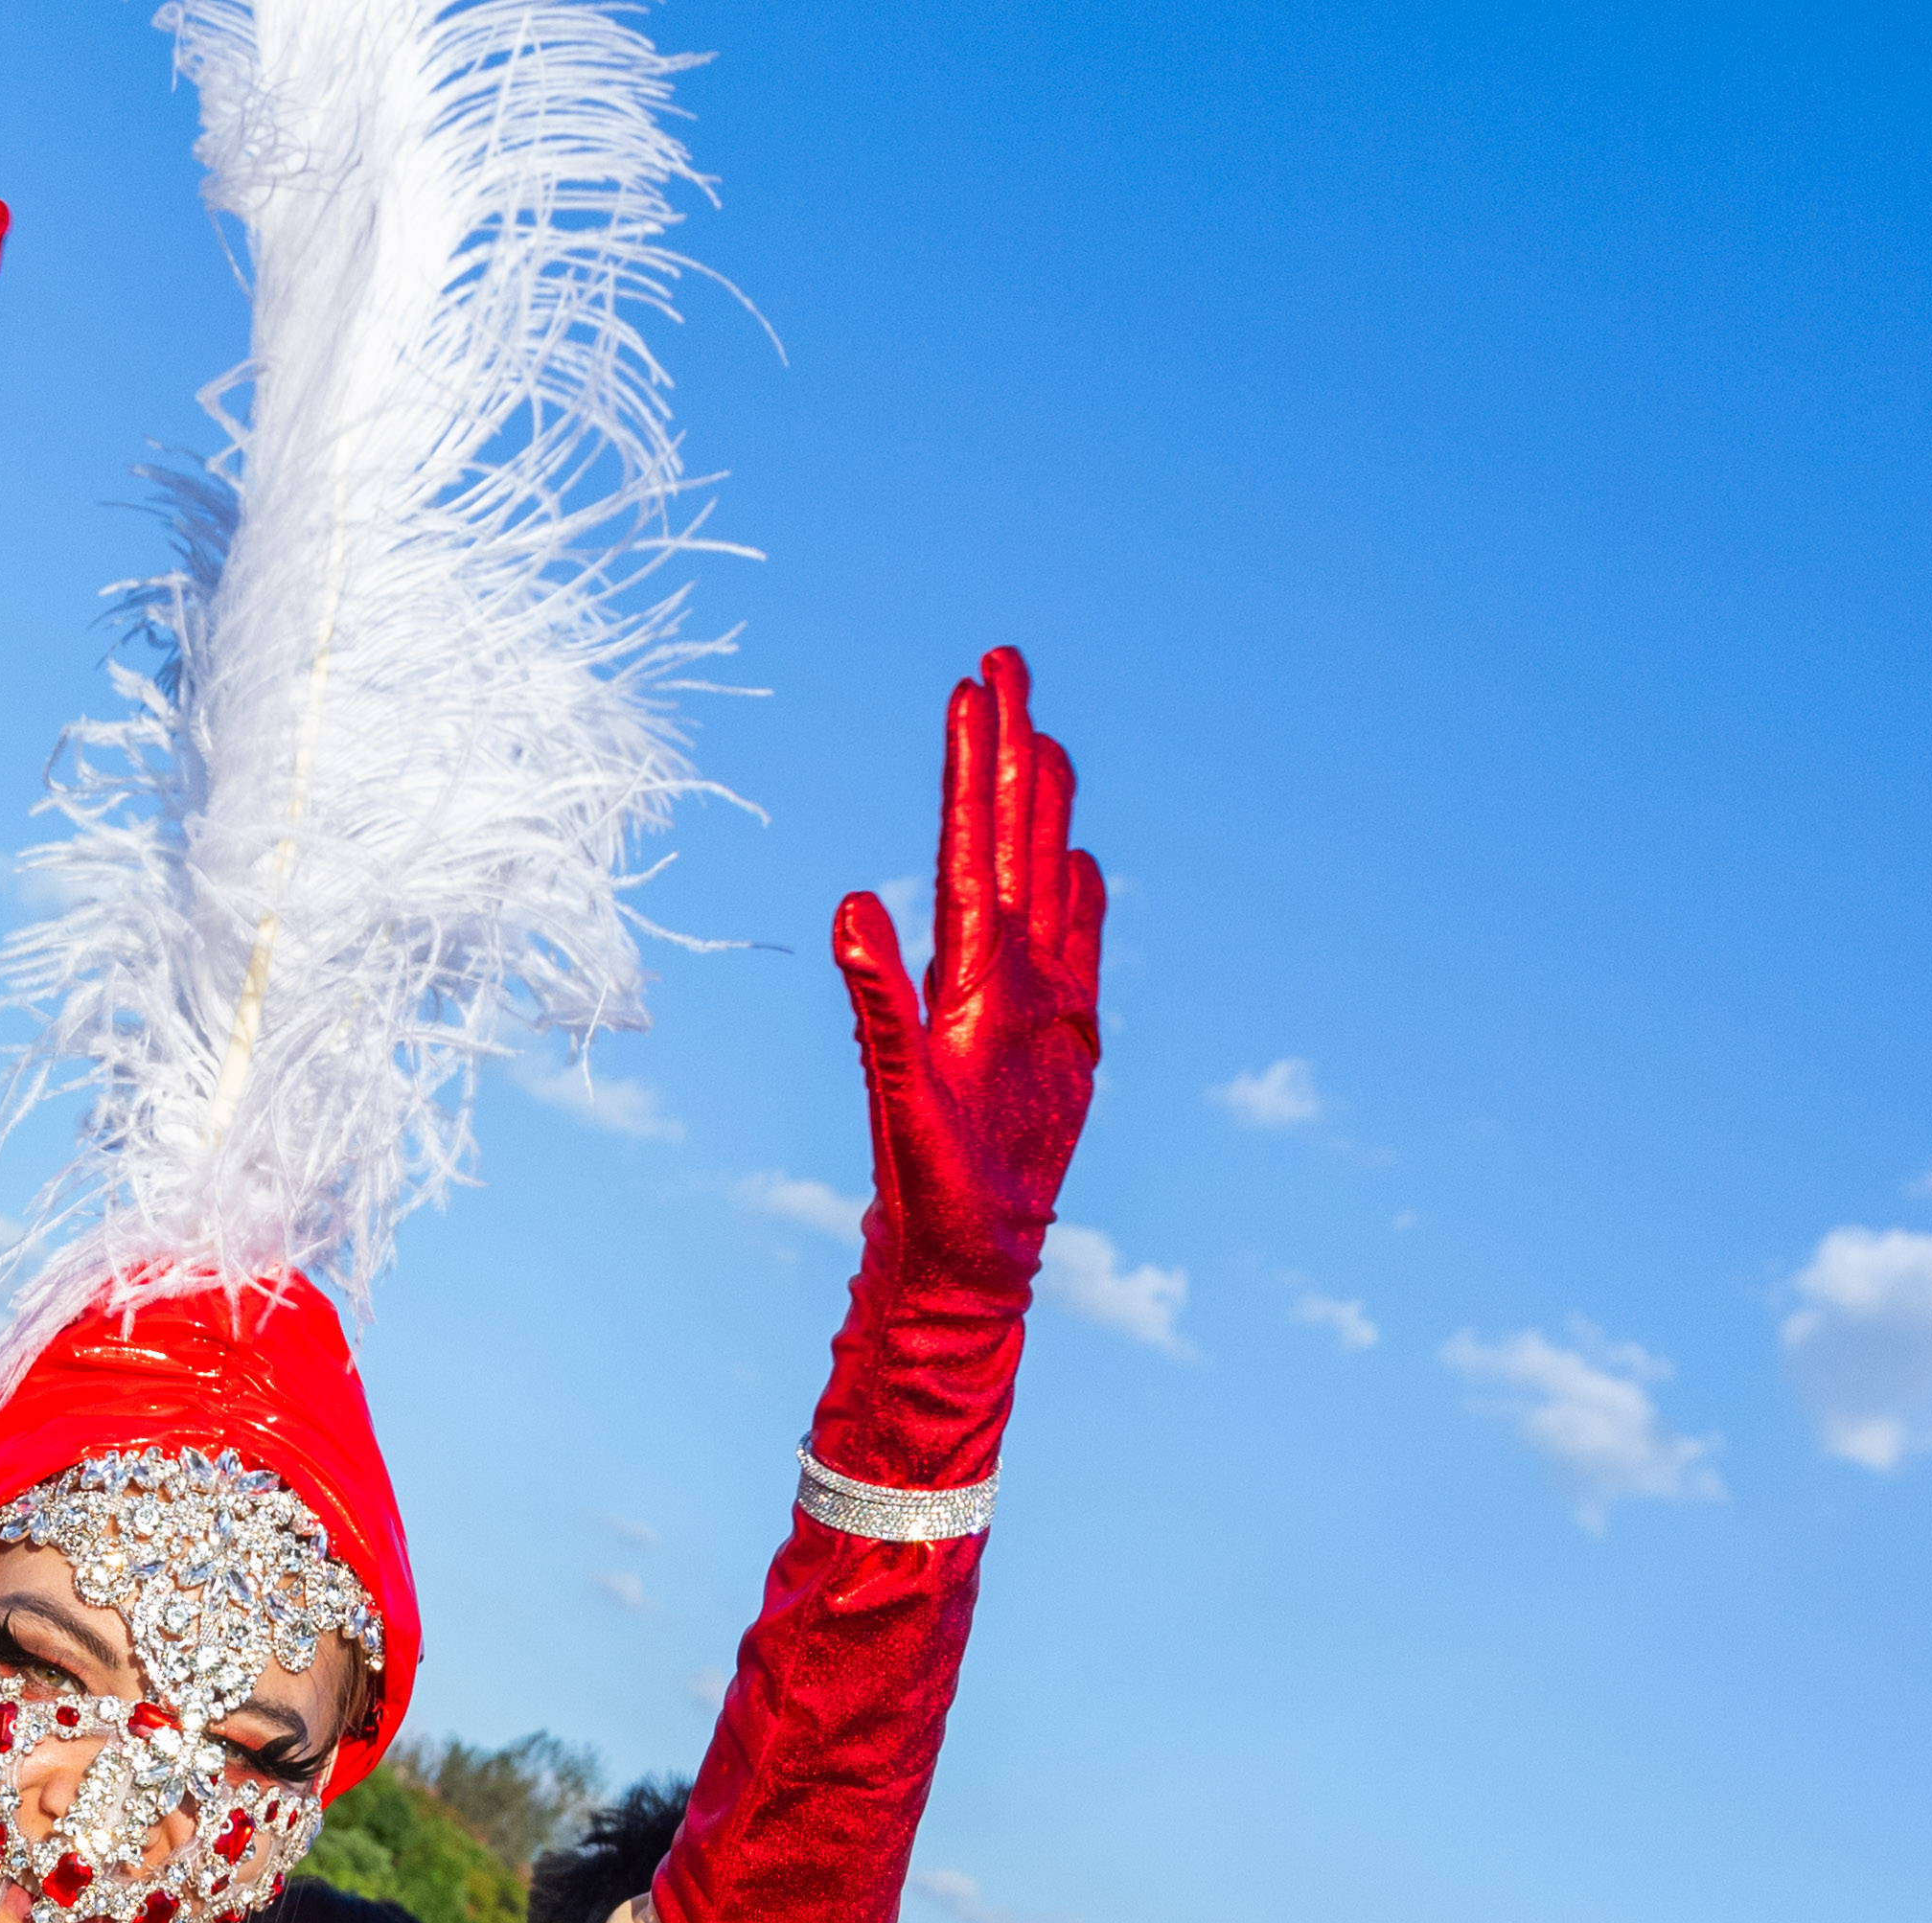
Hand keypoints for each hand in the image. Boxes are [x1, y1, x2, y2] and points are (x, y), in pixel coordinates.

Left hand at [831, 647, 1107, 1293]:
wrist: (965, 1252)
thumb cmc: (924, 1183)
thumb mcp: (899, 1086)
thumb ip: (877, 995)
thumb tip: (850, 901)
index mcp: (958, 971)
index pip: (964, 844)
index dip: (969, 766)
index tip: (972, 688)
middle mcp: (994, 969)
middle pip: (1004, 837)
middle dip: (1006, 749)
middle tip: (1005, 661)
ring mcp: (1034, 997)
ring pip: (1044, 877)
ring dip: (1044, 806)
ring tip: (1045, 733)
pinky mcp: (1069, 1036)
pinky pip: (1079, 948)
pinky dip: (1081, 898)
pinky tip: (1078, 852)